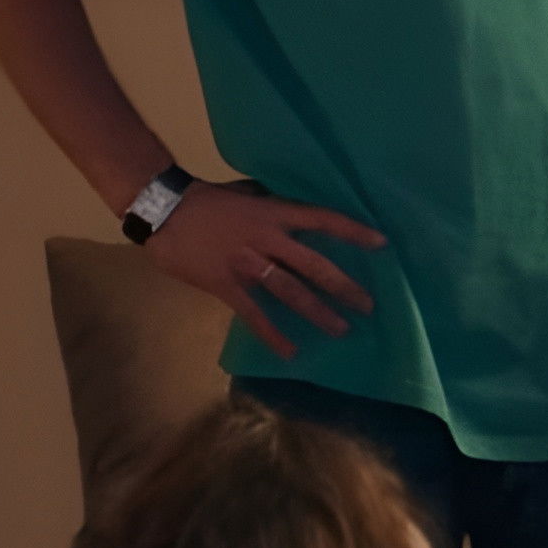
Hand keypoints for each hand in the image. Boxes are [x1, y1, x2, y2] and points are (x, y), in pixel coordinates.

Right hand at [143, 179, 382, 358]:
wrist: (164, 211)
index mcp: (275, 213)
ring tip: (341, 329)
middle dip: (344, 287)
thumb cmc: (210, 200)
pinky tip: (290, 351)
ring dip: (318, 312)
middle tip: (369, 305)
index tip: (382, 244)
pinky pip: (254, 313)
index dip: (353, 231)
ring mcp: (247, 263)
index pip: (323, 219)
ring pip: (290, 291)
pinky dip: (272, 334)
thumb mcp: (251, 195)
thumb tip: (305, 219)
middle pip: (314, 265)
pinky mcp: (225, 284)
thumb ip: (277, 209)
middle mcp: (267, 238)